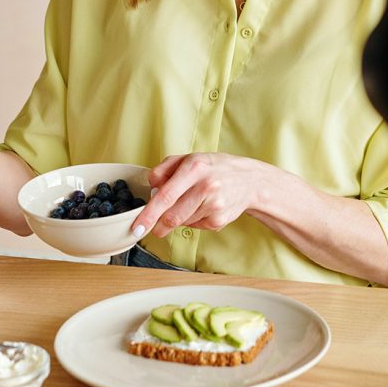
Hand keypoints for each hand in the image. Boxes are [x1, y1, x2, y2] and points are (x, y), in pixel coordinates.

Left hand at [132, 153, 266, 237]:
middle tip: (154, 227)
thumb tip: (152, 187)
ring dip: (179, 217)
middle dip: (158, 225)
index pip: (166, 196)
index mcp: (195, 168)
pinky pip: (194, 226)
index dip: (149, 215)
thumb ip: (165, 168)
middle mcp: (206, 187)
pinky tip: (203, 208)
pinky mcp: (219, 220)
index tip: (137, 228)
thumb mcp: (189, 158)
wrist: (250, 180)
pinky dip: (192, 220)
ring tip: (192, 202)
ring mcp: (215, 206)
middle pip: (172, 216)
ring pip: (182, 222)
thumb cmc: (215, 168)